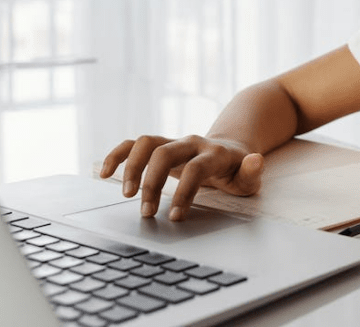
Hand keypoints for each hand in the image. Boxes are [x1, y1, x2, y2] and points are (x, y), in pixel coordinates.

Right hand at [100, 135, 263, 220]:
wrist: (230, 148)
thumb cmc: (238, 170)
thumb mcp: (250, 176)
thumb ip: (252, 172)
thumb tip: (256, 160)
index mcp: (214, 153)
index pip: (195, 169)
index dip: (184, 192)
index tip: (175, 217)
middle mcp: (192, 143)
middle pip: (164, 153)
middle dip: (152, 183)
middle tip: (146, 212)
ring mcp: (174, 142)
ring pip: (146, 143)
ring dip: (132, 168)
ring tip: (127, 195)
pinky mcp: (161, 145)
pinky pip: (134, 144)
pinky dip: (117, 155)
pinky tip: (104, 174)